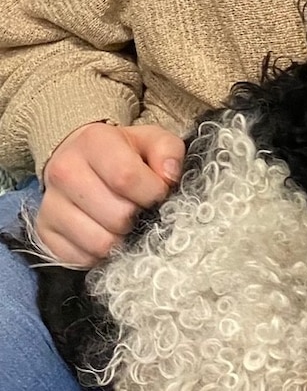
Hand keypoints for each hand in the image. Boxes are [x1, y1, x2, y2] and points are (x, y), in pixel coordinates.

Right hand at [35, 121, 184, 267]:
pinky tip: (103, 231)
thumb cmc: (122, 152)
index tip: (158, 192)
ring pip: (100, 243)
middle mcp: (64, 171)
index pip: (126, 177)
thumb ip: (168, 152)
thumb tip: (168, 178)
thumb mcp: (152, 140)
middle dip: (137, 216)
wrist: (80, 157)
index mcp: (93, 141)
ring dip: (120, 238)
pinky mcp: (44, 232)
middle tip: (137, 206)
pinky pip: (81, 259)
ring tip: (121, 220)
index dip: (152, 192)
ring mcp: (50, 204)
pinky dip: (99, 253)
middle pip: (116, 216)